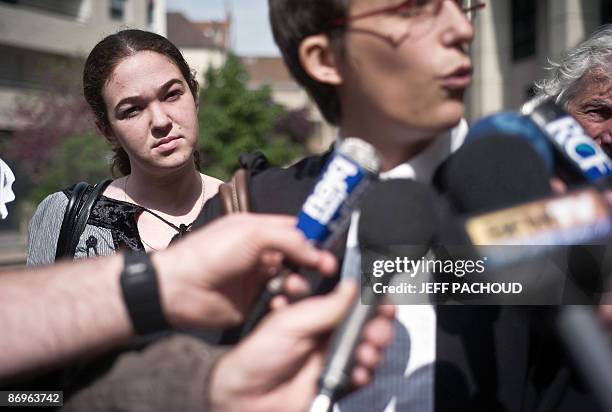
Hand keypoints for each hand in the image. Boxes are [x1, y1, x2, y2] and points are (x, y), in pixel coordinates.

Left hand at [153, 214, 336, 327]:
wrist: (180, 288)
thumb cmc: (210, 252)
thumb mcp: (252, 233)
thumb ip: (288, 238)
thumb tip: (316, 251)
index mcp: (259, 230)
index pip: (296, 230)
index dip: (314, 236)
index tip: (331, 244)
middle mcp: (262, 253)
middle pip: (299, 256)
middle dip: (314, 261)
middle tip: (327, 268)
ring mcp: (259, 278)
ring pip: (293, 280)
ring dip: (300, 283)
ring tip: (293, 286)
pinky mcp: (254, 302)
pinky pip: (280, 302)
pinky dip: (286, 302)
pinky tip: (280, 301)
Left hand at [209, 281, 394, 411]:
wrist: (244, 396)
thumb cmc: (258, 355)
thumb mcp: (291, 323)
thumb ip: (326, 307)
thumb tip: (354, 286)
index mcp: (317, 313)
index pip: (352, 301)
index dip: (371, 300)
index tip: (384, 300)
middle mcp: (328, 333)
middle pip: (366, 325)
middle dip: (378, 325)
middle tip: (378, 329)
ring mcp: (333, 357)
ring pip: (368, 348)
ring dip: (374, 348)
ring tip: (367, 352)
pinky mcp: (335, 381)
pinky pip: (361, 375)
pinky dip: (366, 373)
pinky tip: (360, 371)